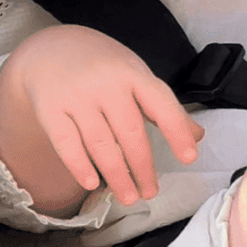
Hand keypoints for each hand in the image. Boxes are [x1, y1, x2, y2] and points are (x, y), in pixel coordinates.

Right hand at [0, 24, 204, 206]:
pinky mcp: (49, 107)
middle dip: (143, 167)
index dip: (176, 131)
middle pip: (129, 132)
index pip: (160, 104)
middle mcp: (104, 82)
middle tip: (151, 193)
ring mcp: (75, 94)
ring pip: (100, 142)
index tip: (189, 158)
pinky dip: (78, 165)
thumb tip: (198, 137)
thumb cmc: (104, 70)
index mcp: (132, 73)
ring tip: (130, 197)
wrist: (48, 48)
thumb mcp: (137, 79)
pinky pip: (65, 141)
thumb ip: (165, 109)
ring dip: (117, 175)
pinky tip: (91, 183)